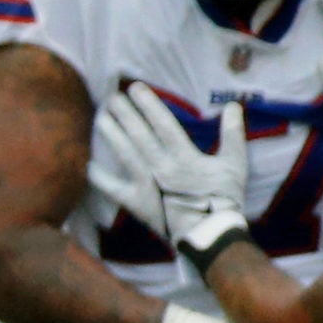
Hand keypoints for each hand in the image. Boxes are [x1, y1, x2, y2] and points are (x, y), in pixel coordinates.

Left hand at [88, 83, 248, 264]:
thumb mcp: (235, 164)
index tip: (136, 88)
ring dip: (112, 134)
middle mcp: (162, 168)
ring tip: (100, 116)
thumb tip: (233, 105)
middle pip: (139, 135)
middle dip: (125, 113)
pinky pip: (113, 189)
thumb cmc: (224, 198)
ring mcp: (147, 185)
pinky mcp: (136, 203)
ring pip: (125, 154)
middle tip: (111, 96)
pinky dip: (99, 177)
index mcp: (185, 157)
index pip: (163, 123)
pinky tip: (87, 164)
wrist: (210, 234)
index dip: (149, 104)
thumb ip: (232, 134)